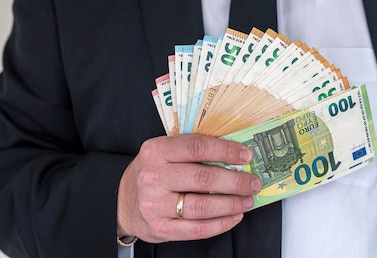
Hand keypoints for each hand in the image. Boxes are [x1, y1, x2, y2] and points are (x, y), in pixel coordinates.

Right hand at [117, 134, 260, 242]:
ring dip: (232, 204)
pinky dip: (221, 224)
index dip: (226, 151)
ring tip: (247, 200)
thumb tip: (235, 155)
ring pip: (203, 206)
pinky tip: (234, 216)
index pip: (197, 147)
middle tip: (253, 182)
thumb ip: (193, 150)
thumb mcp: (165, 152)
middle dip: (235, 181)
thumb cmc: (153, 172)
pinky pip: (197, 229)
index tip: (245, 156)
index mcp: (156, 150)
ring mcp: (154, 205)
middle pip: (203, 178)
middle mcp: (153, 177)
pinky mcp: (160, 228)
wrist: (123, 201)